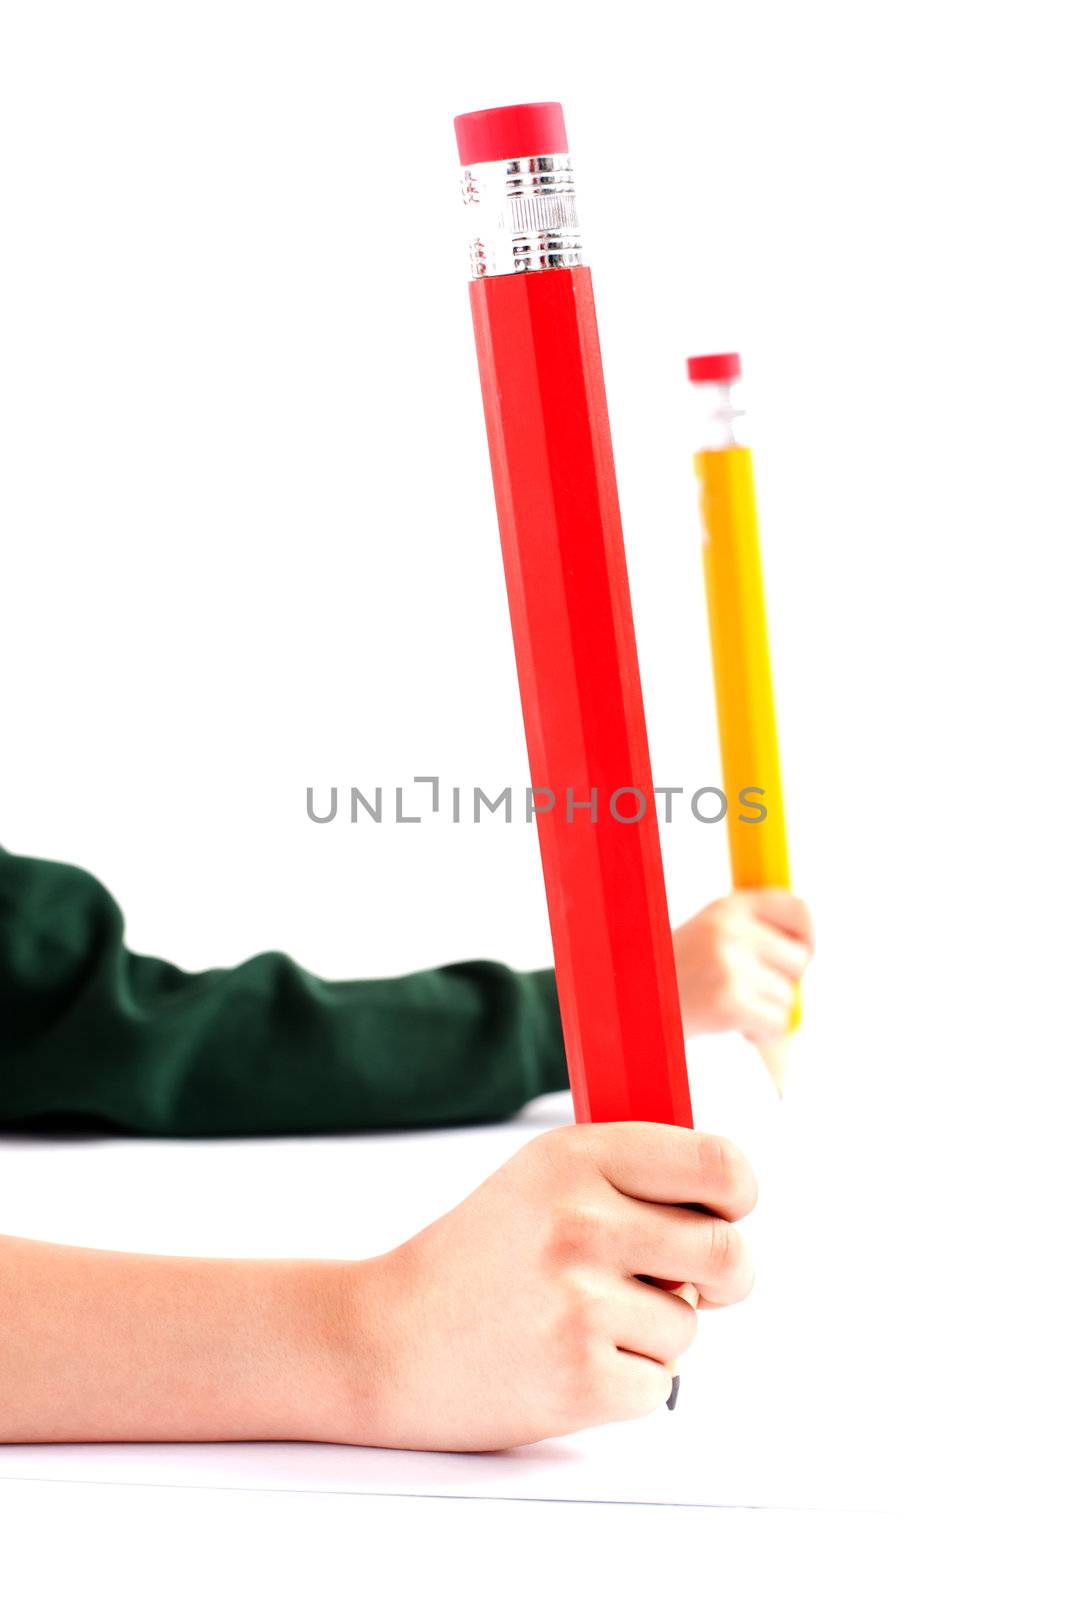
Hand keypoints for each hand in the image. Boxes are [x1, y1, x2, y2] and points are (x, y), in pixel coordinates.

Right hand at [342, 1122, 756, 1450]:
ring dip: (653, 1332)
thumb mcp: (540, 1178)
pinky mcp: (582, 1378)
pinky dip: (627, 1383)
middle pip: (729, 1253)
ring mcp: (582, 1303)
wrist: (385, 1338)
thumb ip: (629, 1176)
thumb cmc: (475, 1257)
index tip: (730, 1210)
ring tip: (580, 1320)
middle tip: (691, 1283)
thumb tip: (727, 1198)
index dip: (740, 1192)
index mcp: (576, 1158)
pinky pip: (661, 1384)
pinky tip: (568, 1359)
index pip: (718, 1164)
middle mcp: (582, 1222)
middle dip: (724, 1277)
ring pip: (690, 1325)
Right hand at [672, 890, 813, 1041]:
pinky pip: (776, 1023)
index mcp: (727, 907)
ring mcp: (729, 964)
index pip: (798, 909)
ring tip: (729, 1008)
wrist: (629, 1006)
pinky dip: (760, 1033)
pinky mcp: (729, 1001)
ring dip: (766, 1012)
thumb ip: (753, 935)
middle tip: (749, 992)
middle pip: (799, 960)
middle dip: (782, 983)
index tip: (799, 956)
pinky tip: (732, 1025)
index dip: (807, 937)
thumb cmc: (674, 977)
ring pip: (788, 997)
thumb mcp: (709, 936)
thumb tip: (807, 955)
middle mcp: (729, 928)